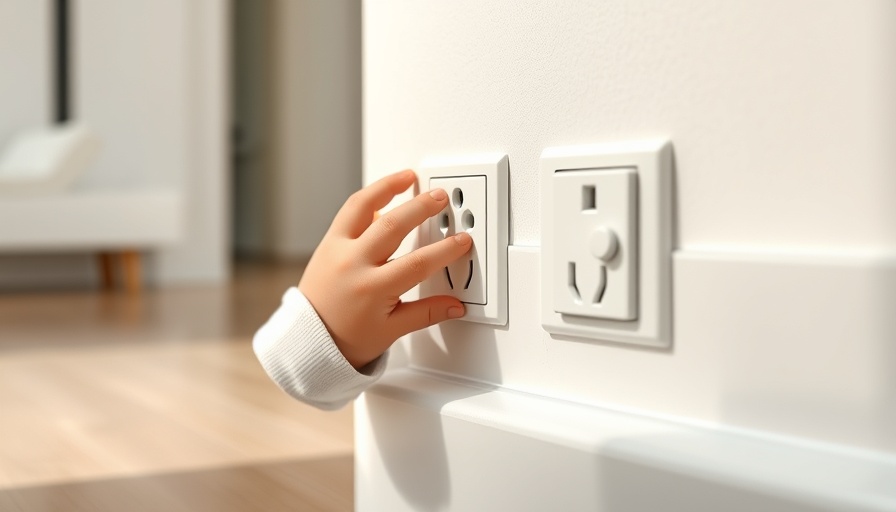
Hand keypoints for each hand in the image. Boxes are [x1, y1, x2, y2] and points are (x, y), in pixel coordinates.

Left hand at [299, 169, 472, 368]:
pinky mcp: (328, 243)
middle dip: (421, 208)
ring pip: (364, 207)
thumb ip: (426, 314)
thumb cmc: (347, 338)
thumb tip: (455, 305)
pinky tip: (384, 194)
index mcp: (372, 290)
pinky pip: (348, 213)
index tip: (461, 241)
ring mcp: (337, 249)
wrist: (309, 339)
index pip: (417, 264)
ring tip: (408, 177)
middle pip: (393, 226)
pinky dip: (368, 199)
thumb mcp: (392, 331)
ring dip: (388, 187)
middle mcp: (353, 264)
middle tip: (440, 198)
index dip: (444, 251)